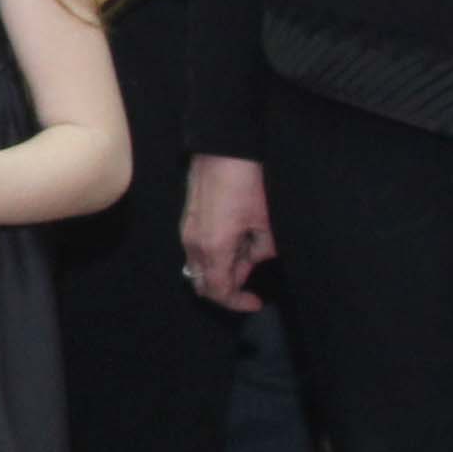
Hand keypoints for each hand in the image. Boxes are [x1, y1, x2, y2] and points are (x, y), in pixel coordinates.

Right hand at [180, 153, 273, 310]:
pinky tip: (234, 241)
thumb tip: (259, 257)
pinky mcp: (188, 220)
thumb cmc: (246, 182)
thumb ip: (263, 248)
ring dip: (221, 271)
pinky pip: (197, 252)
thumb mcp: (265, 219)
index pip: (219, 291)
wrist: (222, 148)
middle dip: (227, 289)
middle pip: (204, 284)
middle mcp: (193, 244)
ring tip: (246, 255)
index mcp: (213, 248)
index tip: (256, 301)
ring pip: (200, 268)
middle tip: (250, 281)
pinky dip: (214, 257)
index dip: (238, 303)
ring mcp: (187, 231)